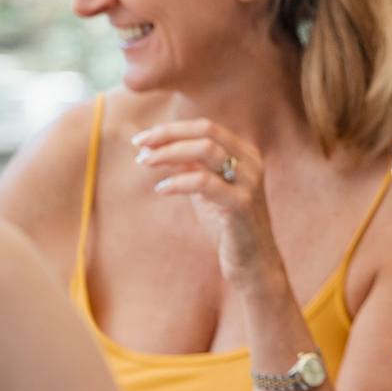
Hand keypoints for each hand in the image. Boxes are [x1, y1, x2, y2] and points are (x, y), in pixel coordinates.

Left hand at [134, 118, 286, 291]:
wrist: (252, 263)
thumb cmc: (227, 227)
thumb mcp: (206, 191)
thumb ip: (190, 167)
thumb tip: (157, 147)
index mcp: (246, 154)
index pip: (206, 127)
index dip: (172, 129)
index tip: (143, 138)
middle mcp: (252, 162)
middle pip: (206, 131)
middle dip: (168, 134)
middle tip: (138, 144)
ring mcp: (249, 182)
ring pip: (206, 150)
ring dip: (169, 153)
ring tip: (144, 161)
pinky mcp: (242, 204)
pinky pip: (203, 182)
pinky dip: (177, 182)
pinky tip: (161, 189)